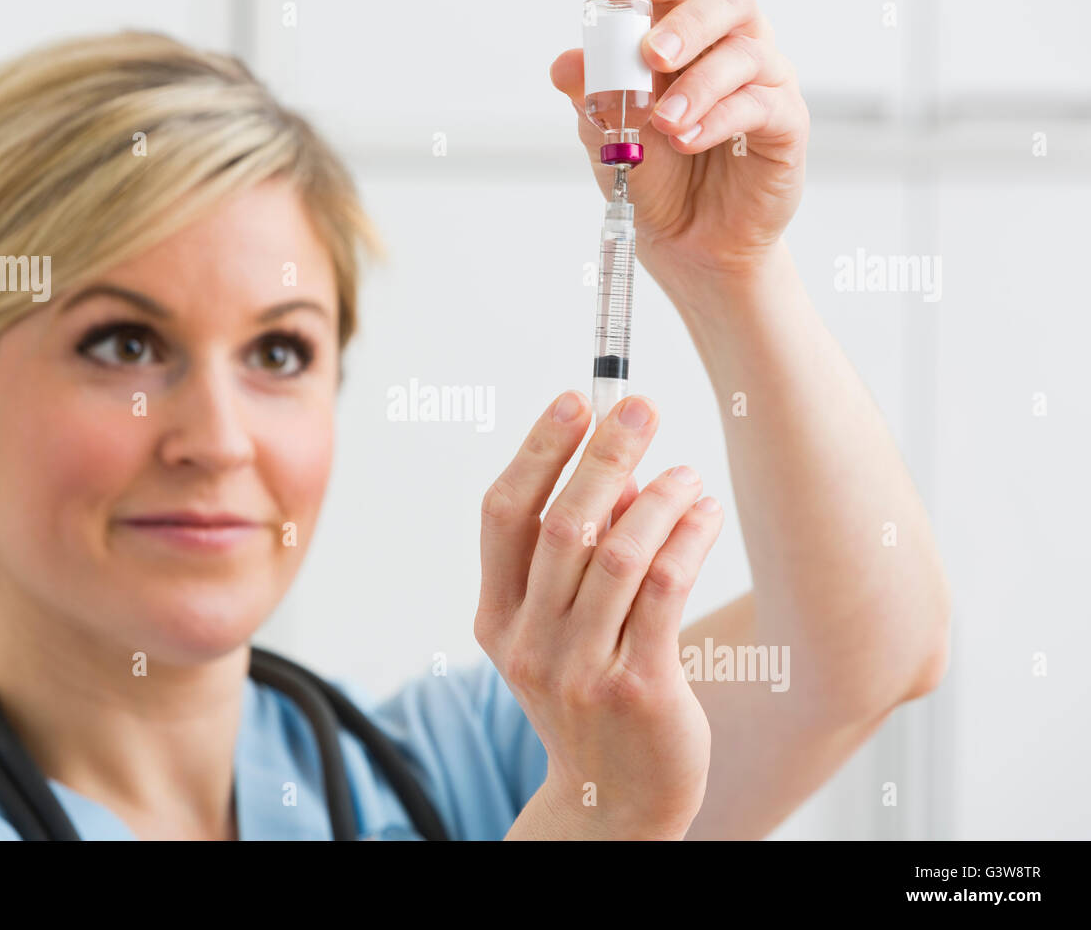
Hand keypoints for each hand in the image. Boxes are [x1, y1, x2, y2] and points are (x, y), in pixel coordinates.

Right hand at [477, 390, 722, 837]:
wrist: (613, 798)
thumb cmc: (588, 697)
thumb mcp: (556, 632)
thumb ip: (571, 560)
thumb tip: (615, 477)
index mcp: (496, 619)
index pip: (504, 515)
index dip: (537, 451)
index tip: (575, 401)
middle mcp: (529, 644)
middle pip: (563, 525)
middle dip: (604, 455)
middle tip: (641, 409)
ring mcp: (581, 669)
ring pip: (620, 554)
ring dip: (657, 498)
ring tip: (684, 473)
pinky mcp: (639, 686)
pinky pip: (664, 590)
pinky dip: (686, 538)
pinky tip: (704, 514)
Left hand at [551, 0, 808, 296]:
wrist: (688, 244)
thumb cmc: (657, 180)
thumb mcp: (609, 138)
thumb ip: (592, 99)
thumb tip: (565, 64)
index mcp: (686, 42)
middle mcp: (730, 51)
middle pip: (727, 1)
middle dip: (686, 22)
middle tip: (650, 55)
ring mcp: (764, 85)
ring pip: (745, 53)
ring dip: (697, 86)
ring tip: (664, 125)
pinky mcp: (786, 125)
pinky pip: (761, 105)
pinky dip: (719, 119)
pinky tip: (688, 139)